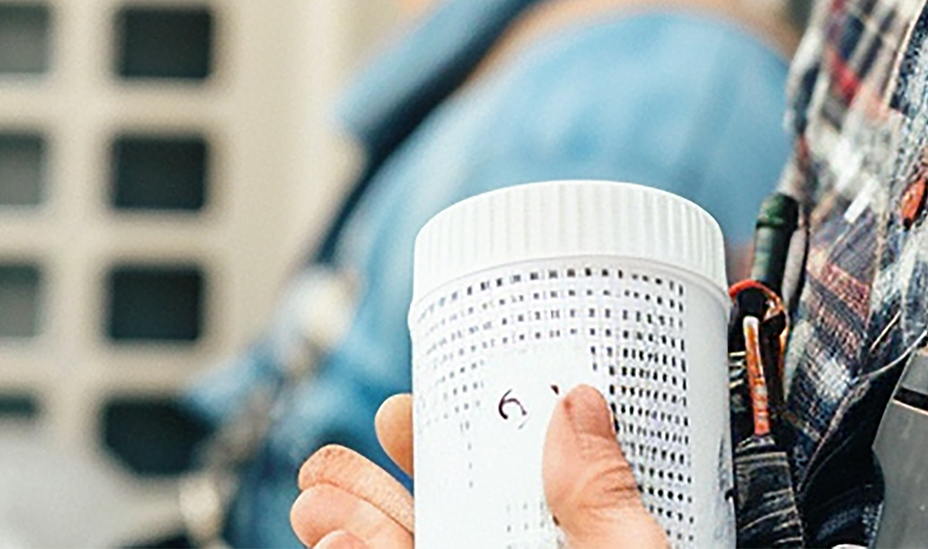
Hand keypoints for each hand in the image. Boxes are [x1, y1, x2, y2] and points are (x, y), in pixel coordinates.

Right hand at [294, 387, 670, 548]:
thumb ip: (608, 499)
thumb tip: (580, 401)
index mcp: (585, 539)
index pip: (532, 483)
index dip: (480, 436)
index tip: (437, 394)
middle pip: (458, 515)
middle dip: (401, 470)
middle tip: (376, 423)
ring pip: (410, 548)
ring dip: (357, 515)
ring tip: (318, 483)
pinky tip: (337, 535)